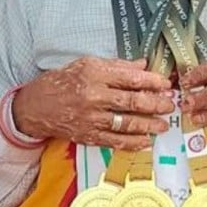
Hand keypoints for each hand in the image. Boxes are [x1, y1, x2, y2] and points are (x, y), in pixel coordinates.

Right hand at [11, 57, 174, 150]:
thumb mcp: (86, 64)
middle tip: (170, 105)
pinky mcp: (88, 135)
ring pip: (127, 123)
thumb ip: (116, 66)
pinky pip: (115, 141)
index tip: (166, 84)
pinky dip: (133, 142)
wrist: (35, 106)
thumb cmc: (61, 81)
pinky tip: (146, 142)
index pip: (130, 78)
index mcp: (94, 74)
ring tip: (163, 125)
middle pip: (132, 101)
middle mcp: (94, 96)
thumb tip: (143, 65)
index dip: (152, 82)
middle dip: (155, 104)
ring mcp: (92, 118)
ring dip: (149, 125)